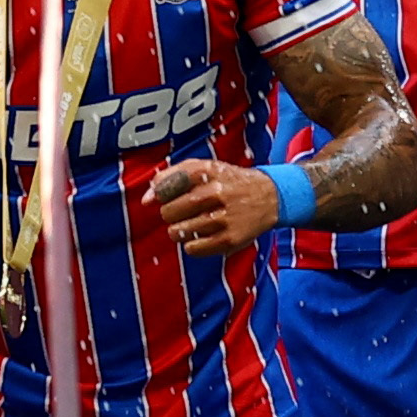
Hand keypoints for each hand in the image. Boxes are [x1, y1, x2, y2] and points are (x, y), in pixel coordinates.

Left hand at [139, 156, 286, 252]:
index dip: (160, 195)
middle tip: (180, 213)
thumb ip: (171, 176)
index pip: (166, 185)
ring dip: (178, 231)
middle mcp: (216, 193)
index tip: (165, 198)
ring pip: (179, 232)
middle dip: (169, 214)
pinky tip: (201, 235)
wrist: (270, 196)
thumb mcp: (204, 168)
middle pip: (169, 212)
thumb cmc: (229, 181)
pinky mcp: (230, 239)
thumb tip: (146, 199)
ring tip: (190, 224)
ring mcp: (224, 218)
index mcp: (207, 172)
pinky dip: (191, 245)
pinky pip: (193, 249)